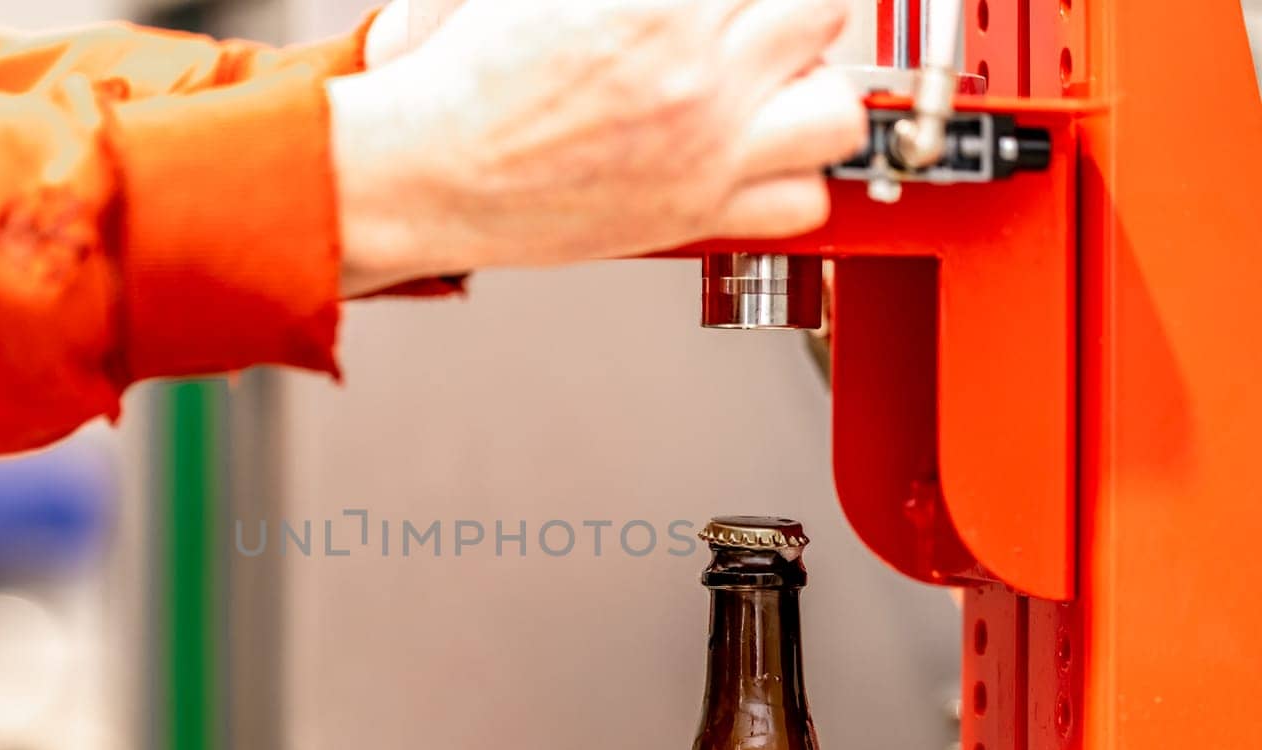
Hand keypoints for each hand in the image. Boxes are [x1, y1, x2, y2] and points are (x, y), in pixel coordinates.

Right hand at [331, 0, 864, 294]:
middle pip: (824, 10)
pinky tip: (751, 156)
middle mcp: (697, 72)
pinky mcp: (695, 214)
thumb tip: (688, 1)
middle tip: (758, 19)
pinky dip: (790, 182)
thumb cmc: (467, 77)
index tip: (745, 1)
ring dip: (812, 89)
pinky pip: (802, 202)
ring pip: (838, 110)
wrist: (425, 172)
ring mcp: (705, 150)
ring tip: (770, 85)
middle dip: (795, 9)